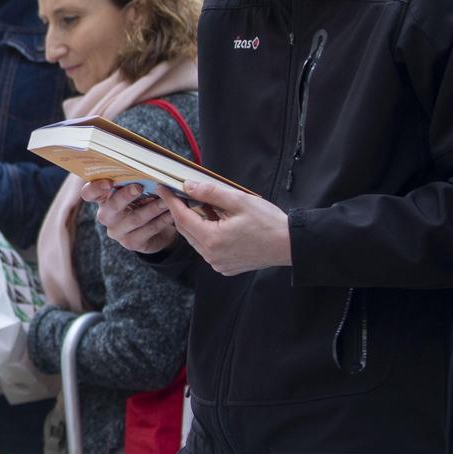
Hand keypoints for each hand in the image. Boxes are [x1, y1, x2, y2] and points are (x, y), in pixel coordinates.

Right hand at [85, 180, 177, 254]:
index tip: (109, 182)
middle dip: (125, 196)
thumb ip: (134, 180)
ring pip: (134, 219)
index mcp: (103, 198)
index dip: (96, 188)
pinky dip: (161, 221)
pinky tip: (171, 214)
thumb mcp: (136, 189)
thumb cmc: (143, 201)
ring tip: (166, 200)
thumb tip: (147, 168)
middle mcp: (106, 216)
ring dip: (152, 208)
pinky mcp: (130, 243)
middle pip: (110, 207)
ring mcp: (117, 231)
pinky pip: (147, 231)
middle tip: (139, 187)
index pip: (89, 193)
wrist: (156, 228)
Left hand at [162, 177, 292, 275]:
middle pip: (186, 230)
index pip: (182, 217)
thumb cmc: (268, 222)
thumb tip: (188, 186)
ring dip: (195, 222)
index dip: (171, 201)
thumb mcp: (238, 201)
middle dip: (181, 211)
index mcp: (212, 239)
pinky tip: (216, 221)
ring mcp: (218, 264)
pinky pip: (207, 248)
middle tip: (180, 193)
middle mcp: (211, 256)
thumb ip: (210, 193)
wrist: (289, 245)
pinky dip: (206, 234)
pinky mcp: (226, 267)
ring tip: (204, 205)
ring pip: (196, 239)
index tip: (163, 188)